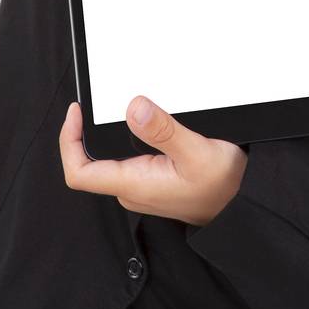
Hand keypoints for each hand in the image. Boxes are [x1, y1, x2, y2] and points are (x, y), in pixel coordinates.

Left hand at [59, 95, 247, 226]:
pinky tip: (137, 122)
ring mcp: (140, 186)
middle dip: (84, 131)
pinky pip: (124, 160)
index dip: (69, 140)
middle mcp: (131, 188)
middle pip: (89, 163)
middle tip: (90, 102)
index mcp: (134, 184)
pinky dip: (121, 138)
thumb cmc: (222, 185)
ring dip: (103, 134)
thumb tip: (134, 107)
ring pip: (107, 160)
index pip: (79, 172)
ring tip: (109, 107)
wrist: (240, 206)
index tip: (76, 112)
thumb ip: (163, 131)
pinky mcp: (150, 181)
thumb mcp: (196, 152)